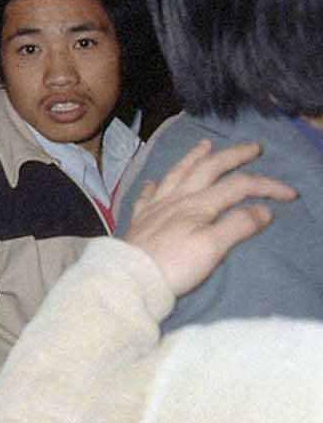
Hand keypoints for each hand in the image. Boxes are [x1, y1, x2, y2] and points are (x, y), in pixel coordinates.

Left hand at [124, 140, 296, 296]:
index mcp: (198, 204)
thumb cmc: (175, 264)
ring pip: (176, 174)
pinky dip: (154, 185)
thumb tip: (264, 209)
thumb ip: (238, 225)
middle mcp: (176, 198)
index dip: (265, 185)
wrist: (131, 277)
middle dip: (232, 156)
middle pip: (207, 169)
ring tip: (204, 145)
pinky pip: (147, 195)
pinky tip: (154, 182)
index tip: (289, 193)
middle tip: (252, 147)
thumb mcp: (213, 247)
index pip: (237, 187)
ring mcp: (155, 206)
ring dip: (193, 158)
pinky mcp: (140, 220)